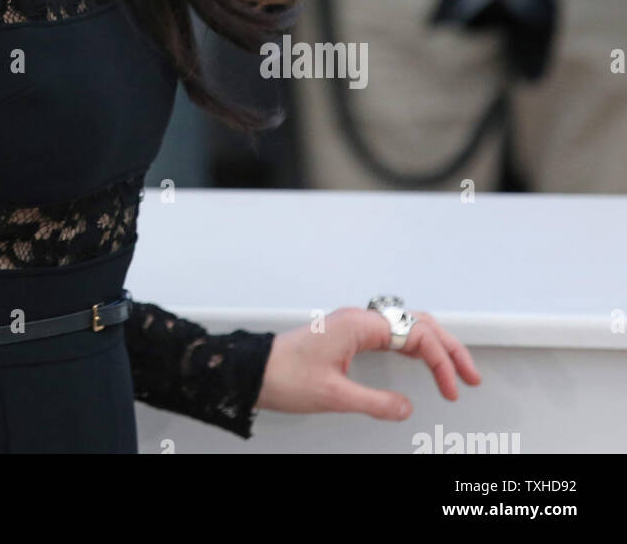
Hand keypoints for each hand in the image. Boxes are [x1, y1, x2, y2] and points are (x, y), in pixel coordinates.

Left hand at [254, 306, 480, 420]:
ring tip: (457, 372)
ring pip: (407, 326)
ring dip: (434, 346)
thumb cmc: (285, 376)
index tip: (452, 390)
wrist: (254, 370)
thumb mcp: (334, 395)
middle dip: (448, 348)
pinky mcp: (349, 335)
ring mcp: (355, 325)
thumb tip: (407, 407)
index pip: (416, 334)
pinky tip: (424, 363)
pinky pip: (391, 334)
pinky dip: (415, 347)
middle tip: (471, 377)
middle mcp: (360, 318)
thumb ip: (375, 402)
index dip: (440, 362)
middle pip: (417, 323)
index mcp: (359, 324)